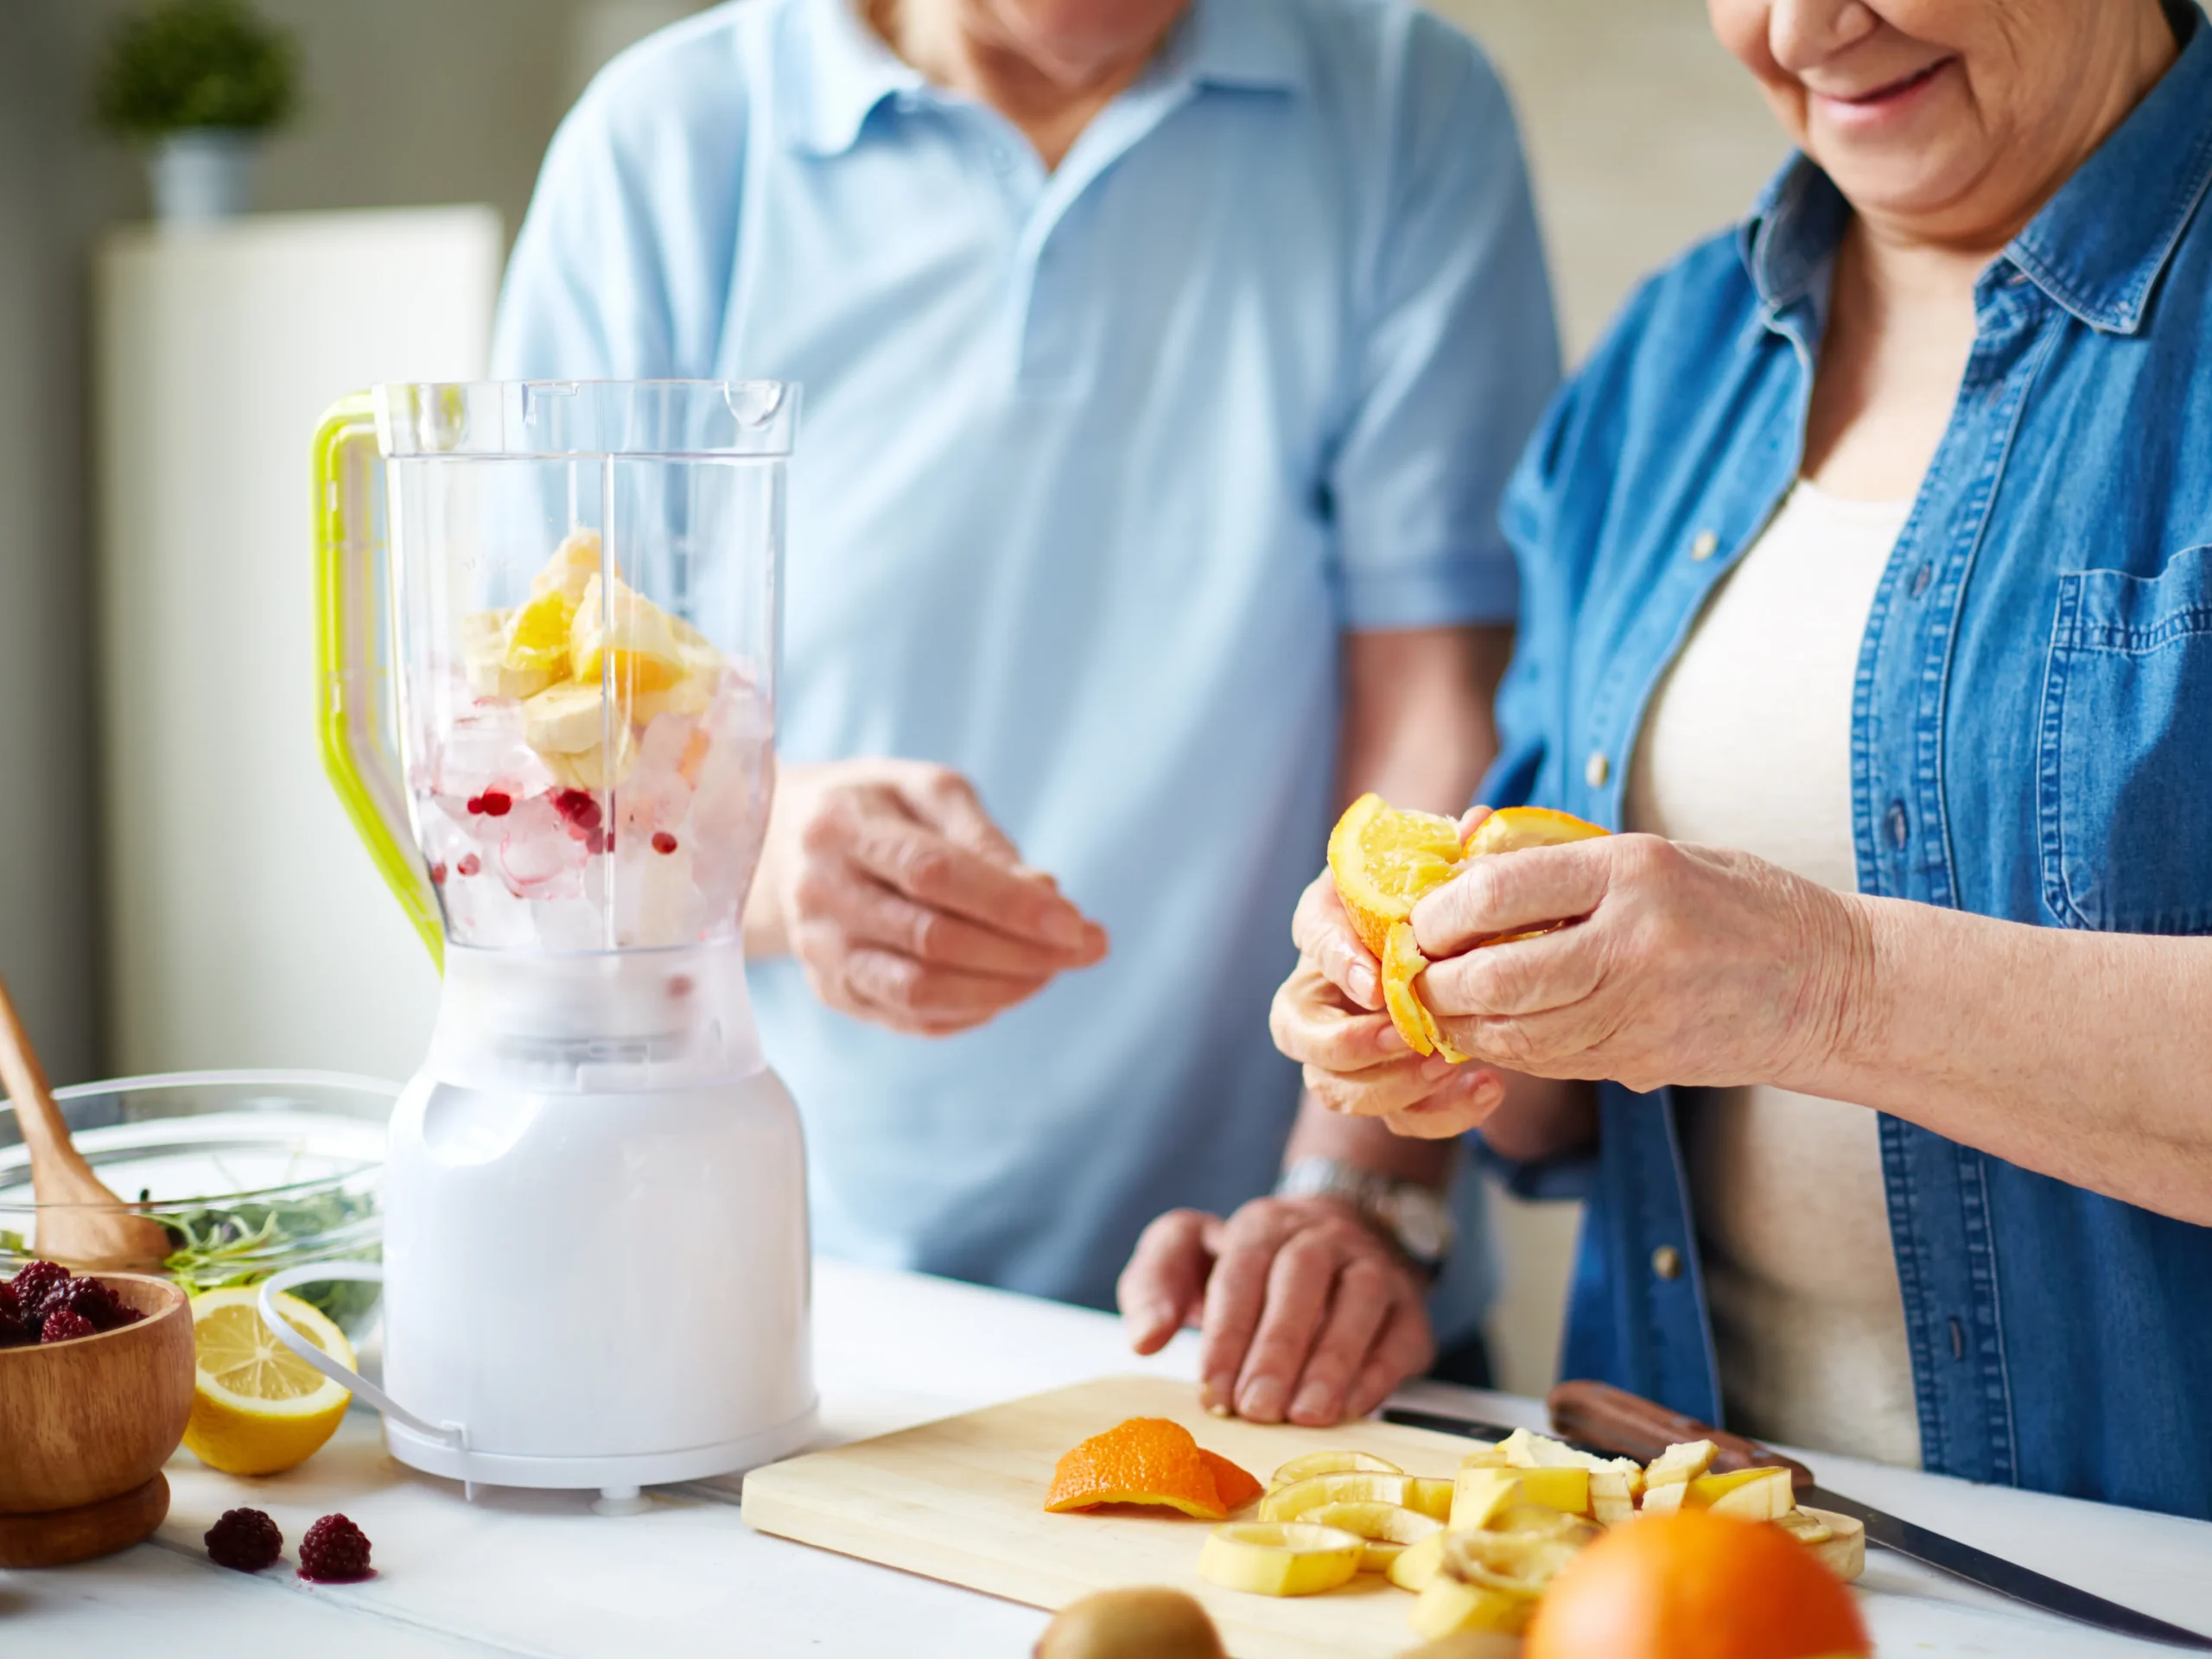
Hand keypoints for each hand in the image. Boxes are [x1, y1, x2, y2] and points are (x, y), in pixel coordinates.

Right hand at [748, 759, 1107, 1034]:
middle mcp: (819, 893)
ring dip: (1003, 990)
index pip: (932, 874)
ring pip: (920, 992)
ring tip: (1052, 971)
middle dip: (1022, 953)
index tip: (1074, 921)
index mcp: (841, 826)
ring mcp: (819, 951)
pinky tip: (1008, 988)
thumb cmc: (879, 808)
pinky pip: (909, 1020)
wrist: (786, 844)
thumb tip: (1046, 894)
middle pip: (931, 941)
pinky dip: (972, 1012)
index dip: (1010, 904)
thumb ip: (985, 839)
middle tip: (1084, 948)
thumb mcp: (928, 791)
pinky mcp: (830, 991)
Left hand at [1118, 1197, 1435, 1425]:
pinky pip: (1400, 1334)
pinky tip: (1349, 1410)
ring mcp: (1372, 1266)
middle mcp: (1321, 1236)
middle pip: (1301, 1279)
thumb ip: (1152, 1287)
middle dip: (1277, 1348)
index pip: (1242, 1271)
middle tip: (1256, 1409)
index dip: (1226, 1333)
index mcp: (1261, 1225)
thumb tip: (1146, 1338)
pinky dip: (1377, 1374)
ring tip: (1303, 1415)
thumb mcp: (1184, 1257)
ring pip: (1360, 1299)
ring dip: (1331, 1360)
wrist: (1334, 1237)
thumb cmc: (1246, 1266)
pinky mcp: (1409, 1307)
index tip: (1210, 1390)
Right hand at [1268, 871, 1505, 1138]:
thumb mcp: (1439, 864)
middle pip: (1296, 1031)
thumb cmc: (1436, 898)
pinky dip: (1441, 1113)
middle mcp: (1321, 990)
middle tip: (1405, 1033)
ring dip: (1389, 1084)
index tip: (1374, 980)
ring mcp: (1345, 1048)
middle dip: (1348, 1042)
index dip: (1337, 962)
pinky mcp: (1386, 1088)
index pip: (1312, 939)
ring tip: (1448, 1063)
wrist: (1458, 945)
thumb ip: (1452, 850)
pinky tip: (1490, 1087)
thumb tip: (1477, 821)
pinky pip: (1397, 1118)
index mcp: (1329, 923)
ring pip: (1333, 1088)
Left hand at [1414, 834, 1868, 1094]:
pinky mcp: (1639, 1060)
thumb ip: (1559, 856)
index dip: (1440, 913)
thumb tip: (1462, 850)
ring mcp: (1636, 1010)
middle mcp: (1631, 943)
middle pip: (1494, 975)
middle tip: (1413, 971)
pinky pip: (1546, 1060)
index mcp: (1632, 873)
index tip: (1420, 919)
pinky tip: (1487, 1029)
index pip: (1500, 891)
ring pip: (1512, 1030)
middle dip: (1436, 979)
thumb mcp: (1656, 853)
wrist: (1831, 986)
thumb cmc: (1739, 903)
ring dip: (1460, 1021)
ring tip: (1438, 1002)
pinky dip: (1504, 1046)